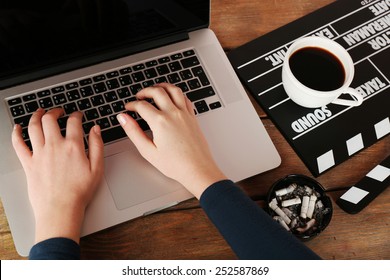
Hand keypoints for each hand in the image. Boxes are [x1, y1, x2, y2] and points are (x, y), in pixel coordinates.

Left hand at [12, 108, 103, 243]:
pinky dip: (16, 133)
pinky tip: (17, 128)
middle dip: (55, 111)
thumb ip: (97, 146)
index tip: (78, 115)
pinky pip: (18, 144)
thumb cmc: (79, 192)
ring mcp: (39, 154)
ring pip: (33, 127)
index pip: (74, 122)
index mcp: (73, 146)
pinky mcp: (28, 163)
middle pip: (50, 119)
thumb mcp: (97, 168)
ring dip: (36, 116)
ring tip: (39, 112)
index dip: (77, 115)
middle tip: (58, 111)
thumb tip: (96, 130)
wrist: (60, 209)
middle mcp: (54, 146)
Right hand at [117, 83, 226, 198]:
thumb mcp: (148, 151)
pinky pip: (185, 98)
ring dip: (162, 86)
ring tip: (155, 89)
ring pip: (174, 90)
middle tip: (139, 96)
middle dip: (145, 91)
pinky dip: (177, 94)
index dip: (132, 105)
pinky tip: (173, 97)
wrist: (198, 169)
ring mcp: (185, 114)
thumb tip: (123, 118)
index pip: (142, 105)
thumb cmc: (175, 164)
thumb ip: (134, 132)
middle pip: (157, 92)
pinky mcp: (193, 118)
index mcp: (160, 122)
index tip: (128, 108)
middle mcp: (174, 114)